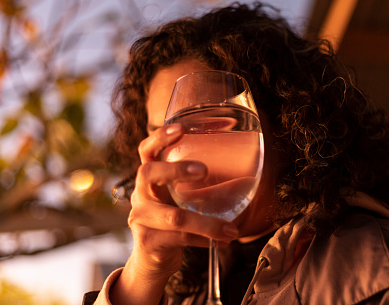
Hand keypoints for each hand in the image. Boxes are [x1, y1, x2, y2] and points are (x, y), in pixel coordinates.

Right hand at [109, 124, 238, 304]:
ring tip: (231, 229)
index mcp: (150, 179)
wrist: (153, 261)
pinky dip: (205, 239)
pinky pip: (180, 239)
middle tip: (203, 170)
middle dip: (176, 169)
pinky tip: (222, 242)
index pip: (147, 150)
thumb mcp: (182, 200)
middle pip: (148, 173)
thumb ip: (201, 187)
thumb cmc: (174, 224)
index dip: (160, 137)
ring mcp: (141, 218)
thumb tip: (248, 178)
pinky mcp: (148, 242)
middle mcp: (140, 195)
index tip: (180, 127)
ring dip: (207, 223)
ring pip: (174, 217)